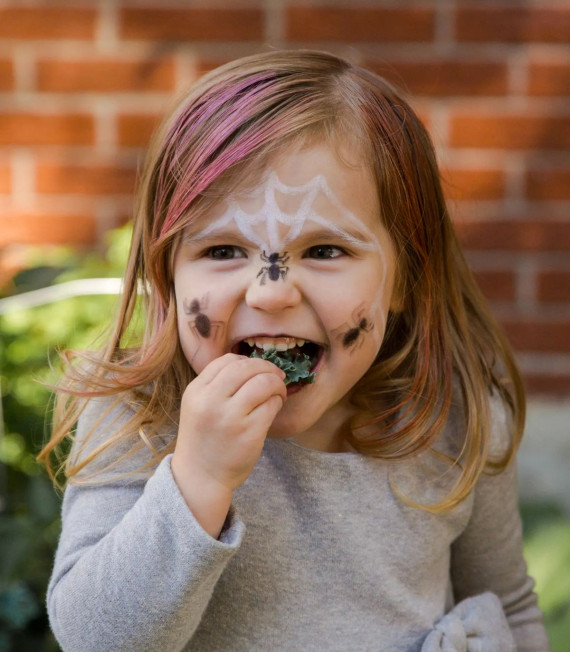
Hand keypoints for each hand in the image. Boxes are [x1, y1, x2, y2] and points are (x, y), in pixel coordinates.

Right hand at [171, 354, 286, 536]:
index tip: (257, 370)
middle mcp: (211, 401)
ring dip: (276, 384)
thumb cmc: (204, 439)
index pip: (227, 361)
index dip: (248, 361)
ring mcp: (230, 417)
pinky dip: (277, 401)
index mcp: (196, 391)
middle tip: (276, 376)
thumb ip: (216, 385)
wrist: (200, 477)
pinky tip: (274, 408)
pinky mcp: (249, 433)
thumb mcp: (198, 406)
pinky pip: (271, 405)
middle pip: (246, 368)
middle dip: (267, 367)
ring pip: (263, 383)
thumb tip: (252, 365)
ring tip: (278, 392)